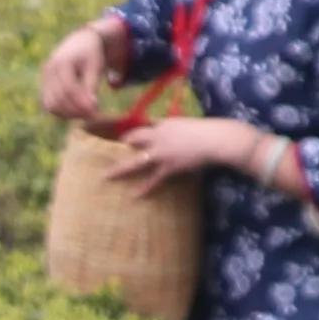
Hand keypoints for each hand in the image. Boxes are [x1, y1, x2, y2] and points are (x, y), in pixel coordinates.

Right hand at [35, 16, 135, 122]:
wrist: (78, 42)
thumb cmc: (90, 54)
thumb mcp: (95, 66)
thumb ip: (91, 85)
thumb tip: (91, 107)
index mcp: (62, 62)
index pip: (69, 88)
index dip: (81, 103)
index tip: (95, 111)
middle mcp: (48, 70)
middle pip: (58, 98)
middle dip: (75, 111)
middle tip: (92, 115)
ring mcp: (43, 78)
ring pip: (50, 104)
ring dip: (67, 114)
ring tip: (84, 114)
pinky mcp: (43, 85)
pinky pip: (49, 104)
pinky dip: (61, 111)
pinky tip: (75, 111)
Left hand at [110, 113, 288, 189]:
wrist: (216, 139)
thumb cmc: (204, 130)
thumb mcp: (184, 124)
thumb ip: (170, 127)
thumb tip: (161, 129)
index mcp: (162, 124)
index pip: (140, 125)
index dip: (129, 132)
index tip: (118, 138)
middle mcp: (158, 137)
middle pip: (132, 140)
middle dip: (120, 146)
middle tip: (103, 152)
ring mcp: (162, 153)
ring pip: (136, 162)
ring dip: (120, 170)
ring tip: (106, 176)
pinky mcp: (169, 167)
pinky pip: (154, 179)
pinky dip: (145, 188)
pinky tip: (135, 195)